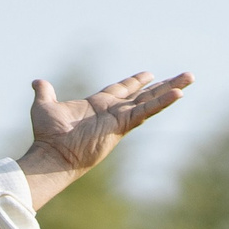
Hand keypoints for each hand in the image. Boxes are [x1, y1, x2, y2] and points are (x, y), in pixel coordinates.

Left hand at [19, 70, 193, 209]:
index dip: (134, 82)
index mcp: (98, 105)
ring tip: (190, 78)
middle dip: (162, 85)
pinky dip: (161, 103)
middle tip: (183, 76)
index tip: (148, 74)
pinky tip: (178, 94)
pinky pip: (145, 112)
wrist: (51, 154)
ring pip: (151, 102)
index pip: (121, 90)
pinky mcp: (122, 126)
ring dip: (171, 90)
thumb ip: (45, 93)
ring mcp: (119, 120)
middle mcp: (112, 112)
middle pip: (143, 95)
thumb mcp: (45, 106)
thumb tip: (37, 82)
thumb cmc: (47, 136)